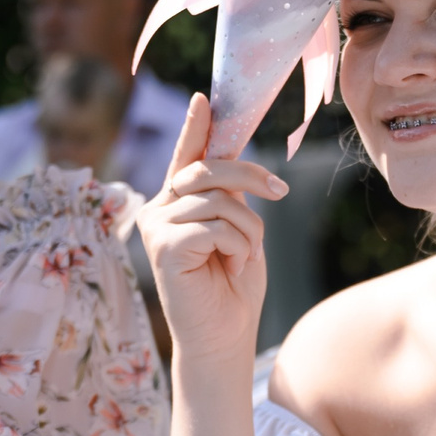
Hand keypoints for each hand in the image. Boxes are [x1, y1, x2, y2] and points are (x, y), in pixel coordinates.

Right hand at [135, 94, 287, 369]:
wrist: (225, 337)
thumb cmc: (233, 286)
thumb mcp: (238, 229)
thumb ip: (229, 196)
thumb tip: (234, 158)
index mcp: (177, 201)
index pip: (188, 156)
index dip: (197, 127)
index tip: (205, 99)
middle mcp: (159, 208)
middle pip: (208, 168)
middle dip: (250, 175)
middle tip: (279, 191)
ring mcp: (155, 226)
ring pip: (217, 199)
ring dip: (247, 228)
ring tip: (244, 256)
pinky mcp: (161, 247)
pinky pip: (213, 225)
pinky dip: (236, 244)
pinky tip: (232, 265)